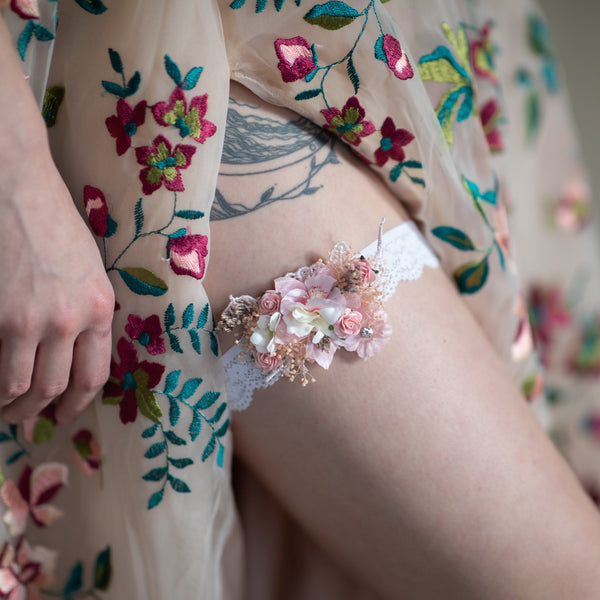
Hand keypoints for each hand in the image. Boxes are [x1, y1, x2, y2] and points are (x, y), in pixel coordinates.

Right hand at [0, 148, 114, 423]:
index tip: (65, 415)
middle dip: (39, 412)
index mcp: (100, 309)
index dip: (78, 403)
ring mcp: (28, 318)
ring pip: (19, 384)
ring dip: (10, 406)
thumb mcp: (89, 272)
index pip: (93, 375)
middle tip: (28, 421)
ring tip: (5, 410)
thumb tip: (73, 353)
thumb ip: (86, 315)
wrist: (16, 190)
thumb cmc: (55, 225)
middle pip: (55, 387)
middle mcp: (68, 320)